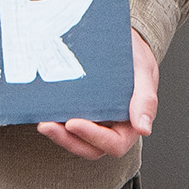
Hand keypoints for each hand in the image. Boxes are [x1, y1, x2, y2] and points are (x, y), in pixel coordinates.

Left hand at [35, 31, 158, 159]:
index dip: (94, 137)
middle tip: (47, 125)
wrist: (119, 39)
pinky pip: (65, 125)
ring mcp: (94, 121)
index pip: (115, 143)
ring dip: (58, 135)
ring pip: (76, 141)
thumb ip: (146, 99)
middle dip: (68, 140)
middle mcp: (112, 127)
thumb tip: (143, 129)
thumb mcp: (143, 71)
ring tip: (42, 122)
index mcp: (131, 124)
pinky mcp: (79, 112)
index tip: (73, 123)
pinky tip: (42, 112)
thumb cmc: (134, 55)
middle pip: (91, 148)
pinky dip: (55, 122)